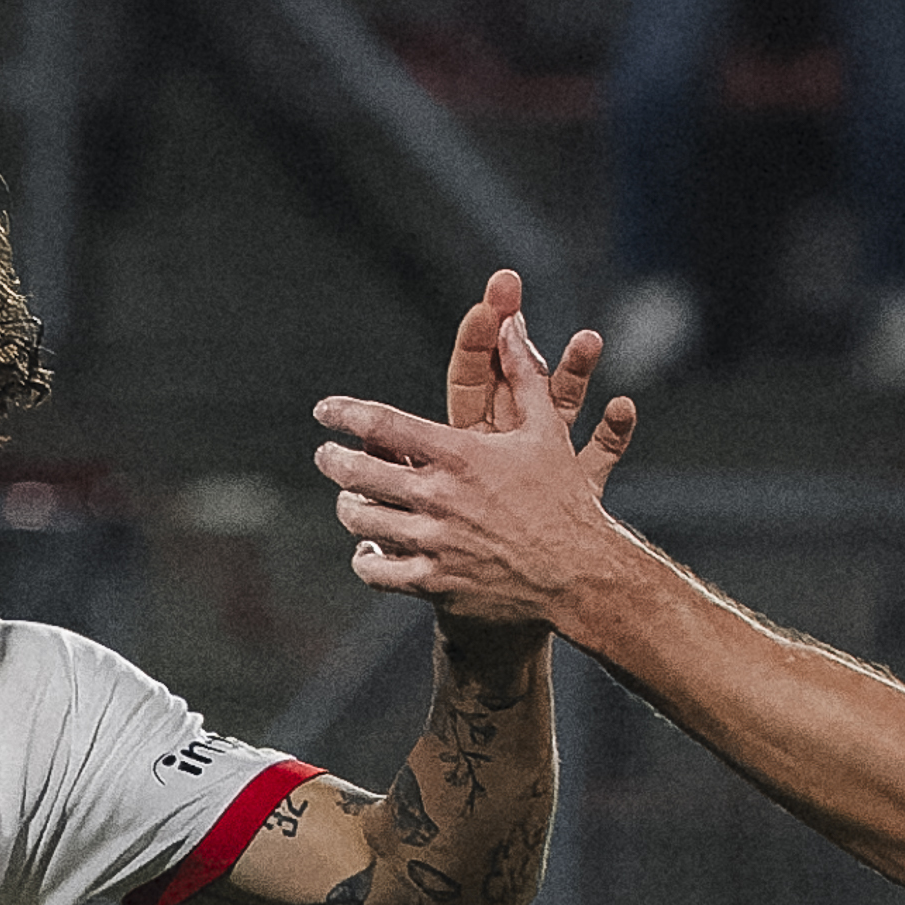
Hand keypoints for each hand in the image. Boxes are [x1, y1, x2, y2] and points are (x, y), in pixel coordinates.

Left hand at [312, 269, 643, 626]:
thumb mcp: (547, 431)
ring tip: (348, 500)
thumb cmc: (564, 499)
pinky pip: (376, 570)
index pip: (381, 424)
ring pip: (361, 520)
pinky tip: (369, 549)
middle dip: (332, 461)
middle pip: (357, 473)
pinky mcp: (435, 582)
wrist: (580, 575)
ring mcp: (433, 542)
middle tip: (326, 456)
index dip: (344, 413)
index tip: (325, 411)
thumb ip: (523, 374)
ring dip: (348, 507)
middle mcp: (439, 497)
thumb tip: (511, 322)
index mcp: (459, 454)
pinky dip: (365, 557)